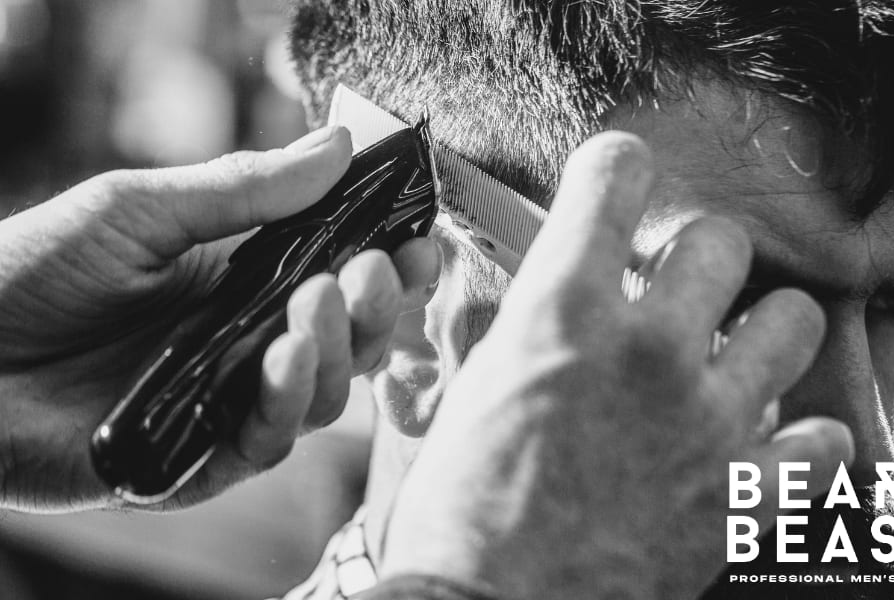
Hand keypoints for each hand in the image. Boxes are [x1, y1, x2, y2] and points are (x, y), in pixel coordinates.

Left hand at [0, 126, 440, 510]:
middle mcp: (247, 347)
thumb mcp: (140, 211)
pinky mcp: (197, 460)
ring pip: (323, 395)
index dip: (387, 262)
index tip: (416, 237)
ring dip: (339, 351)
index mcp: (243, 285)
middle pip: (350, 342)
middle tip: (375, 270)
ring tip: (320, 302)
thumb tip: (339, 143)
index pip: (340, 277)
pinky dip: (286, 401)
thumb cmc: (32, 272)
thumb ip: (243, 189)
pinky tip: (284, 356)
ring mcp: (226, 405)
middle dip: (376, 308)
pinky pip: (266, 442)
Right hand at [381, 132, 852, 598]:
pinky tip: (766, 446)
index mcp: (560, 313)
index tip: (617, 184)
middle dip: (695, 260)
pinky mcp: (745, 494)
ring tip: (734, 359)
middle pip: (719, 242)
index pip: (614, 176)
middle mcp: (646, 349)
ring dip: (764, 333)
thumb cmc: (458, 510)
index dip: (616, 170)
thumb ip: (514, 329)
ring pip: (793, 321)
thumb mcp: (467, 396)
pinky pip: (824, 440)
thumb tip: (528, 289)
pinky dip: (800, 440)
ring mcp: (707, 420)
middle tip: (673, 297)